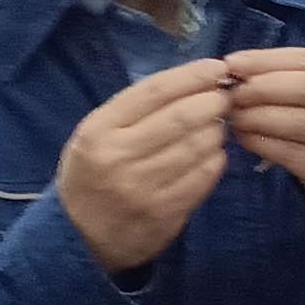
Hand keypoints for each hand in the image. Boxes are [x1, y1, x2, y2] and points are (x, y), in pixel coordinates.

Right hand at [57, 60, 234, 272]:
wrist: (79, 236)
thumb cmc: (92, 175)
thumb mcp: (96, 135)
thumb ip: (134, 111)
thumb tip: (190, 84)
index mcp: (100, 129)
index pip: (154, 91)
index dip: (191, 76)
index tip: (216, 68)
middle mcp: (119, 156)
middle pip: (181, 117)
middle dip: (213, 102)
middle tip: (225, 98)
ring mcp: (143, 187)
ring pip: (197, 147)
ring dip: (217, 131)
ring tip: (218, 127)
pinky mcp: (164, 213)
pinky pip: (203, 177)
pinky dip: (216, 160)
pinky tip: (213, 155)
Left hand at [224, 48, 304, 220]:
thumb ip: (298, 81)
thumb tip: (241, 71)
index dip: (269, 59)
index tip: (233, 63)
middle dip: (263, 87)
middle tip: (233, 94)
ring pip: (300, 122)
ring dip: (259, 117)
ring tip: (236, 117)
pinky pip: (294, 154)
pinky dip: (264, 144)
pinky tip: (246, 139)